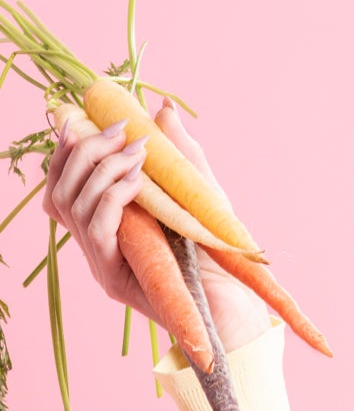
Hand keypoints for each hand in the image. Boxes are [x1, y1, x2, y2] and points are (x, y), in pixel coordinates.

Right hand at [42, 99, 271, 352]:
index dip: (65, 151)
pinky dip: (113, 198)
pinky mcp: (114, 279)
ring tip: (136, 151)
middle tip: (120, 130)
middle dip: (86, 152)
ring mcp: (100, 264)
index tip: (83, 117)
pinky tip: (136, 181)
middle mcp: (94, 245)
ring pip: (73, 207)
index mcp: (104, 225)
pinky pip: (98, 231)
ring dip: (103, 170)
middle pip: (59, 192)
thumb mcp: (198, 191)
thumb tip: (161, 108)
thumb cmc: (219, 249)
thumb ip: (177, 153)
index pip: (63, 184)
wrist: (236, 302)